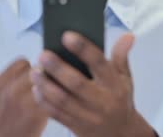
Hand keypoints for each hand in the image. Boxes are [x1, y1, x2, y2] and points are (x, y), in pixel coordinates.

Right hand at [0, 59, 47, 136]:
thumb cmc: (1, 122)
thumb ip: (10, 82)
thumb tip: (32, 68)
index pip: (22, 62)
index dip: (30, 69)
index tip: (34, 77)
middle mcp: (9, 91)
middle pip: (37, 70)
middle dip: (43, 76)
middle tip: (45, 85)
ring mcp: (22, 102)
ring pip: (47, 82)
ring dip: (51, 86)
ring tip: (51, 95)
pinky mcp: (36, 115)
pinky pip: (52, 98)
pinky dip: (55, 100)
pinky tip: (54, 106)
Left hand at [30, 32, 154, 136]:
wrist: (121, 133)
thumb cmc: (119, 99)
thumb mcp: (125, 78)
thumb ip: (121, 56)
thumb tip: (127, 36)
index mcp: (113, 84)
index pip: (98, 62)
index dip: (83, 48)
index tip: (67, 36)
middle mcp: (102, 100)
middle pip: (77, 83)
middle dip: (57, 68)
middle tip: (43, 54)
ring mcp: (88, 115)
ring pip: (63, 100)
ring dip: (46, 85)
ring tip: (35, 71)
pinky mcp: (76, 127)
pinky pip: (57, 114)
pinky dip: (44, 101)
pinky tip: (36, 89)